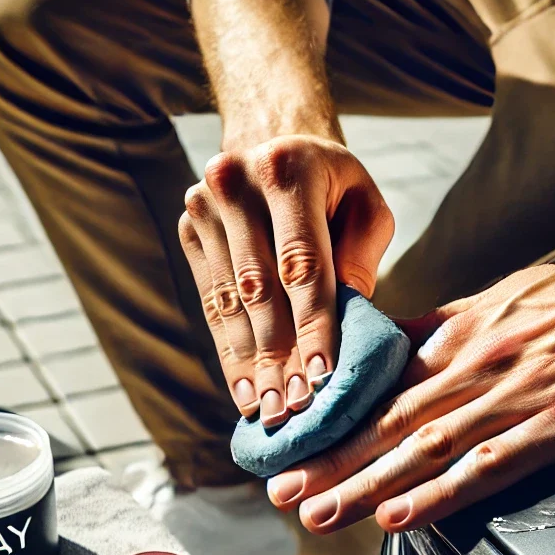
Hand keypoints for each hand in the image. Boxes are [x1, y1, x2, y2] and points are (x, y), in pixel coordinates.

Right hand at [178, 135, 394, 426]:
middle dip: (280, 355)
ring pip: (231, 301)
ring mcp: (203, 207)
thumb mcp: (366, 205)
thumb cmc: (335, 186)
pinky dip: (230, 350)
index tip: (322, 375)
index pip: (302, 261)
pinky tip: (243, 390)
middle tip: (295, 408)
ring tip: (269, 411)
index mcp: (288, 168)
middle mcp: (234, 182)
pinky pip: (211, 304)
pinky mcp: (189, 232)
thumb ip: (362, 255)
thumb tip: (349, 318)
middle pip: (261, 287)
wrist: (277, 143)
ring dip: (251, 363)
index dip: (313, 323)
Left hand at [264, 235, 554, 533]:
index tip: (284, 441)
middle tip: (279, 492)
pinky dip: (440, 493)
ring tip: (318, 514)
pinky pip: (489, 465)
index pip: (381, 380)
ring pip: (425, 445)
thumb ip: (452, 325)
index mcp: (466, 331)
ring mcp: (520, 393)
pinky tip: (402, 516)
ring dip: (365, 483)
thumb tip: (393, 343)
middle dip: (328, 458)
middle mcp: (480, 361)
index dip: (329, 416)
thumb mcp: (513, 297)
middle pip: (388, 417)